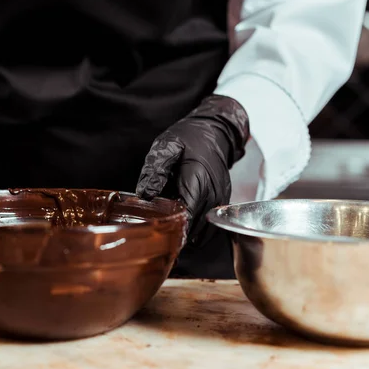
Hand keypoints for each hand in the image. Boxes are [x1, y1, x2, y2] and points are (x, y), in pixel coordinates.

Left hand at [136, 95, 249, 246]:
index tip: (159, 234)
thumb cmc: (189, 138)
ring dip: (188, 234)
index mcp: (197, 180)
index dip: (173, 228)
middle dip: (178, 234)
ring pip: (205, 231)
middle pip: (195, 227)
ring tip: (170, 232)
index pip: (186, 215)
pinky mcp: (223, 202)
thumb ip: (156, 169)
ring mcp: (220, 200)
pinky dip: (198, 229)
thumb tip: (145, 194)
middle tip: (158, 236)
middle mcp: (213, 194)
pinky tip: (183, 225)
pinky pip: (211, 225)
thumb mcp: (167, 146)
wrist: (215, 132)